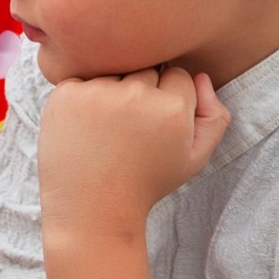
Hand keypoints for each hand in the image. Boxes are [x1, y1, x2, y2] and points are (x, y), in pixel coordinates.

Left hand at [38, 67, 228, 242]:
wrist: (92, 208)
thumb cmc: (145, 183)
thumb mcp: (194, 159)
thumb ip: (213, 116)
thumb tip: (200, 76)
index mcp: (172, 108)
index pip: (177, 74)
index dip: (169, 99)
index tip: (156, 125)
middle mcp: (136, 95)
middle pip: (146, 70)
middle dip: (142, 93)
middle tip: (130, 131)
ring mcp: (97, 93)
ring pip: (113, 73)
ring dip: (111, 93)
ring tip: (107, 132)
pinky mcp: (65, 95)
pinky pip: (80, 81)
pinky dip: (81, 100)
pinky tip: (84, 130)